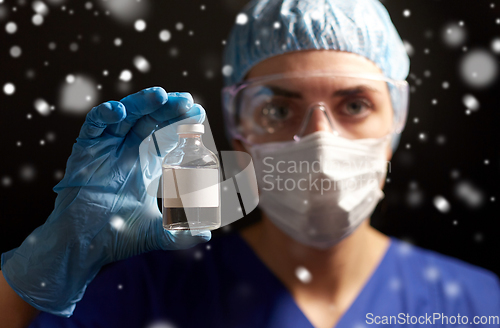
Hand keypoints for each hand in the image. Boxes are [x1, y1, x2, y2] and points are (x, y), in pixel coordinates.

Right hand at [0, 87, 209, 316]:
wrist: (82, 246)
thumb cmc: (115, 237)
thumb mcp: (156, 233)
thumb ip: (181, 233)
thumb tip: (208, 235)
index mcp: (146, 165)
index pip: (166, 136)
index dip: (181, 124)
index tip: (199, 113)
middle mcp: (127, 152)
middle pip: (150, 120)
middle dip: (168, 108)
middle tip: (187, 100)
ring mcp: (106, 149)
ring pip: (126, 116)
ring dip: (141, 103)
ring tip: (161, 95)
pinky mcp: (85, 151)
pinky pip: (94, 125)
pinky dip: (105, 115)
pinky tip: (119, 112)